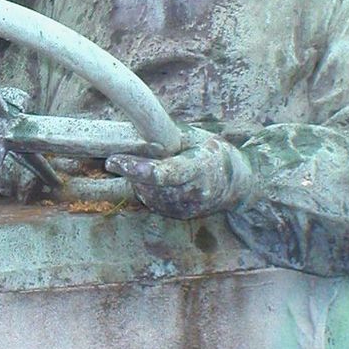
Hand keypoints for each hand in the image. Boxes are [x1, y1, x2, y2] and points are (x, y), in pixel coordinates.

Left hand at [105, 130, 252, 218]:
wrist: (236, 184)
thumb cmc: (212, 152)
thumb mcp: (195, 137)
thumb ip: (167, 137)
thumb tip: (132, 132)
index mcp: (200, 168)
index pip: (165, 172)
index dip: (137, 168)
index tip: (112, 161)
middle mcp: (193, 193)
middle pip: (150, 185)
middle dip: (130, 171)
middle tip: (116, 159)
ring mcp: (185, 208)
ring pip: (147, 194)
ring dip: (137, 179)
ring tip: (146, 165)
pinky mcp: (178, 215)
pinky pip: (152, 201)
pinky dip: (146, 188)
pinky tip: (154, 179)